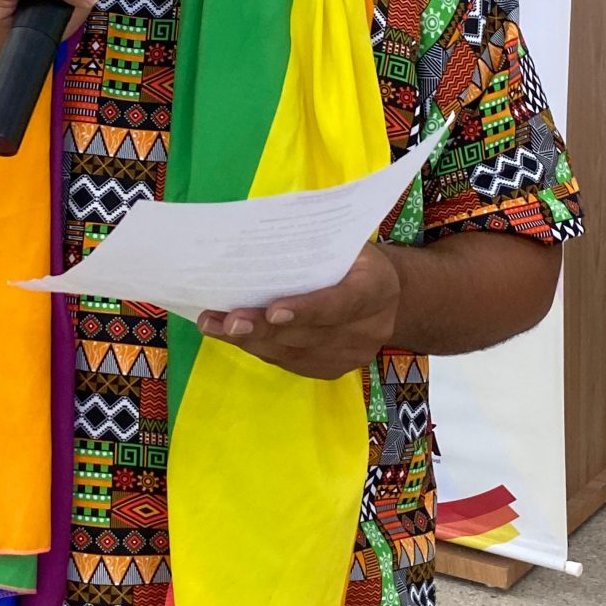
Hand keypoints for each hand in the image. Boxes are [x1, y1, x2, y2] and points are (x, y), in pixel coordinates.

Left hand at [197, 244, 401, 380]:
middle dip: (262, 328)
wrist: (392, 299)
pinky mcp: (332, 370)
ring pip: (293, 352)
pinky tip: (231, 334)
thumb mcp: (348, 243)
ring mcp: (350, 356)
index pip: (340, 303)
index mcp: (375, 288)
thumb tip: (257, 235)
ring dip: (250, 340)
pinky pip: (289, 362)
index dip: (306, 309)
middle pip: (308, 334)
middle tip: (225, 320)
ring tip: (213, 325)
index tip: (273, 311)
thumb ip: (316, 246)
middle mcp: (367, 329)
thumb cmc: (356, 260)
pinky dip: (258, 347)